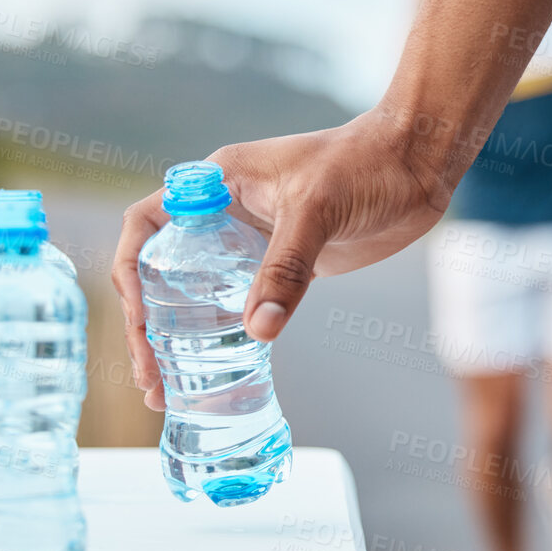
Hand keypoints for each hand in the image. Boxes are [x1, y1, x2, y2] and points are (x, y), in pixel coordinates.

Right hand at [111, 110, 452, 410]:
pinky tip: (218, 373)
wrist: (418, 163)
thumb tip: (257, 330)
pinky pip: (241, 303)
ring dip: (179, 338)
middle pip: (164, 269)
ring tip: (164, 389)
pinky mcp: (286, 263)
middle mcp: (225, 212)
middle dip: (147, 323)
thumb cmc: (367, 162)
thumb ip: (286, 268)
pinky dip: (226, 337)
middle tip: (149, 375)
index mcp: (217, 182)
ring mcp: (254, 240)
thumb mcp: (318, 209)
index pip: (148, 223)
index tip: (139, 317)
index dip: (133, 270)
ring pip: (198, 292)